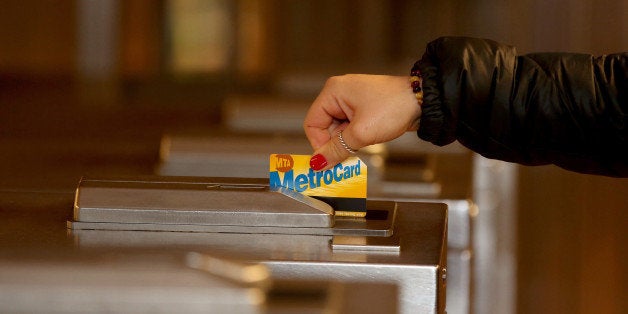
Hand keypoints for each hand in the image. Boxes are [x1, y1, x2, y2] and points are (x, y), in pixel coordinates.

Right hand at [303, 74, 420, 169]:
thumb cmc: (394, 107)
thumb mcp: (361, 133)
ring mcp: (352, 101)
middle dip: (335, 144)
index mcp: (333, 92)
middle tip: (348, 157)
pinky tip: (367, 140)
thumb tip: (318, 164)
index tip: (328, 161)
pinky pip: (350, 128)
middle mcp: (339, 93)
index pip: (312, 123)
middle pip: (324, 128)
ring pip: (338, 130)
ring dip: (347, 142)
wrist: (423, 101)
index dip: (319, 144)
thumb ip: (336, 150)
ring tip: (363, 143)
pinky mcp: (363, 109)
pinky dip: (355, 138)